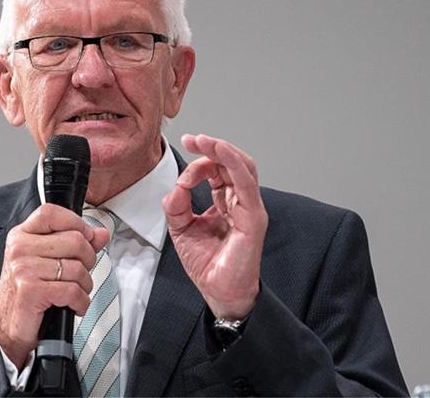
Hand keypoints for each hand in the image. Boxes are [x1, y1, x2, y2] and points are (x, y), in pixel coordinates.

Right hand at [0, 203, 109, 368]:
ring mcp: (24, 268)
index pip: (52, 212)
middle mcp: (20, 248)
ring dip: (85, 285)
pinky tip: (73, 306)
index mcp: (21, 236)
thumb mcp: (48, 262)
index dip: (76, 223)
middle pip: (75, 240)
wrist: (8, 329)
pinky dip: (80, 302)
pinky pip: (73, 290)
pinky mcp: (31, 290)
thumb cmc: (29, 293)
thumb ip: (75, 243)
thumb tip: (101, 234)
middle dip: (88, 260)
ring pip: (78, 268)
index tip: (86, 238)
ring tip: (74, 292)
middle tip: (80, 274)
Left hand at [162, 134, 267, 319]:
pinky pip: (246, 183)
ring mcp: (249, 208)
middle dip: (211, 147)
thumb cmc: (207, 263)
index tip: (181, 168)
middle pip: (231, 162)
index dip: (199, 162)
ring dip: (221, 149)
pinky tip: (220, 151)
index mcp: (226, 202)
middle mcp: (240, 201)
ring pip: (242, 166)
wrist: (219, 292)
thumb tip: (177, 185)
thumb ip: (177, 205)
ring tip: (203, 141)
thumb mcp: (181, 228)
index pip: (217, 170)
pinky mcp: (253, 217)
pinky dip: (233, 163)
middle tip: (191, 139)